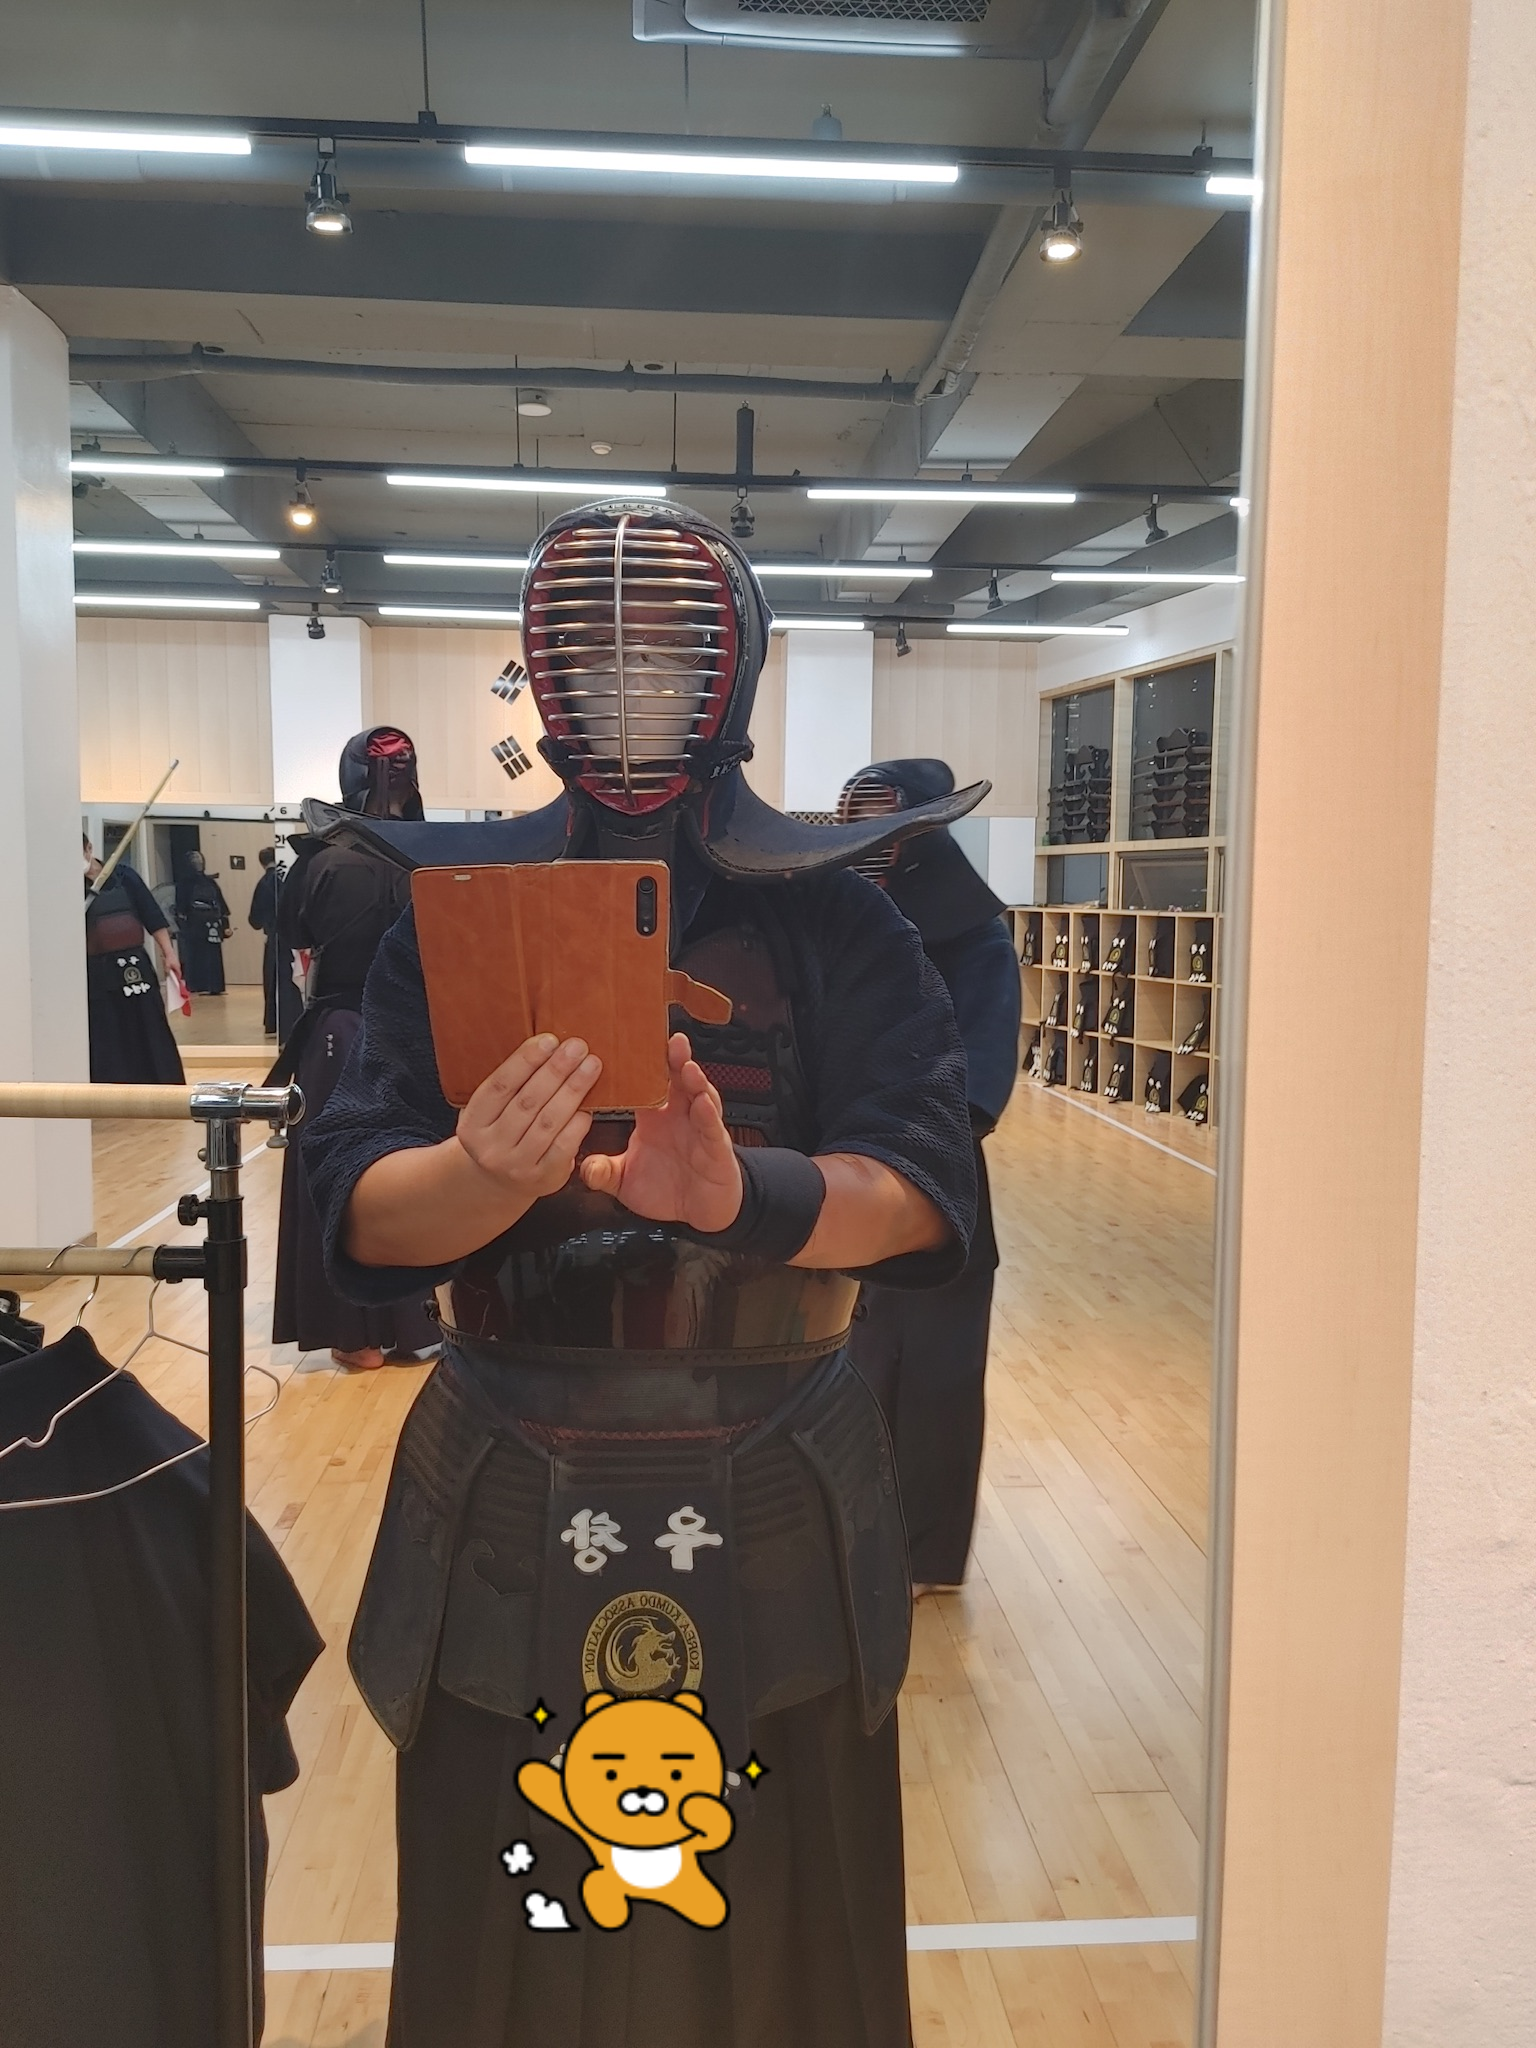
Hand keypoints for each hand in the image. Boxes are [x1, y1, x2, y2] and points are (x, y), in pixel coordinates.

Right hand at [454, 1033, 601, 1205]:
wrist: (499, 1182)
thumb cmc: (501, 1132)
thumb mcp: (489, 1111)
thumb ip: (509, 1084)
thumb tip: (546, 1045)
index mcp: (473, 1123)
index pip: (499, 1085)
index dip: (525, 1060)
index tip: (549, 1040)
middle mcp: (490, 1147)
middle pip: (527, 1101)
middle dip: (556, 1070)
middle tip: (577, 1047)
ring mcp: (516, 1165)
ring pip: (548, 1122)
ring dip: (573, 1090)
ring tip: (590, 1067)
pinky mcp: (542, 1178)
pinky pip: (564, 1146)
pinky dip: (578, 1123)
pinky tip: (588, 1106)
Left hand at [580, 1034, 742, 1231]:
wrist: (698, 1211)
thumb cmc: (666, 1188)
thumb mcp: (625, 1182)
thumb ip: (604, 1173)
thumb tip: (584, 1168)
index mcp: (654, 1117)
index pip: (645, 1084)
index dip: (639, 1065)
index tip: (627, 1044)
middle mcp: (679, 1116)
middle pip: (677, 1080)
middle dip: (675, 1059)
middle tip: (669, 1040)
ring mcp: (700, 1129)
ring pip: (700, 1096)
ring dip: (694, 1080)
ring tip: (687, 1066)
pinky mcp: (716, 1148)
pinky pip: (712, 1128)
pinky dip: (708, 1115)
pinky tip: (702, 1103)